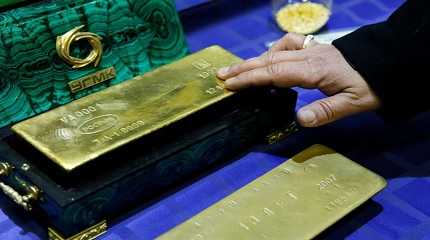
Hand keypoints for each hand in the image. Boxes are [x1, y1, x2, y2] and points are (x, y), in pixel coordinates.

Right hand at [217, 33, 380, 126]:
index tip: (230, 85)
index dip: (251, 78)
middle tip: (221, 76)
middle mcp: (308, 56)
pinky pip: (287, 44)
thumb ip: (325, 111)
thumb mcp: (353, 103)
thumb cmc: (369, 86)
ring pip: (275, 51)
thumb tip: (298, 119)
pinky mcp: (314, 48)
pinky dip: (272, 51)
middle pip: (269, 60)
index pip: (275, 72)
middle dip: (243, 68)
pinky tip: (268, 59)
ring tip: (235, 70)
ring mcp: (311, 49)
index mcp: (314, 70)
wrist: (387, 63)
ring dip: (253, 60)